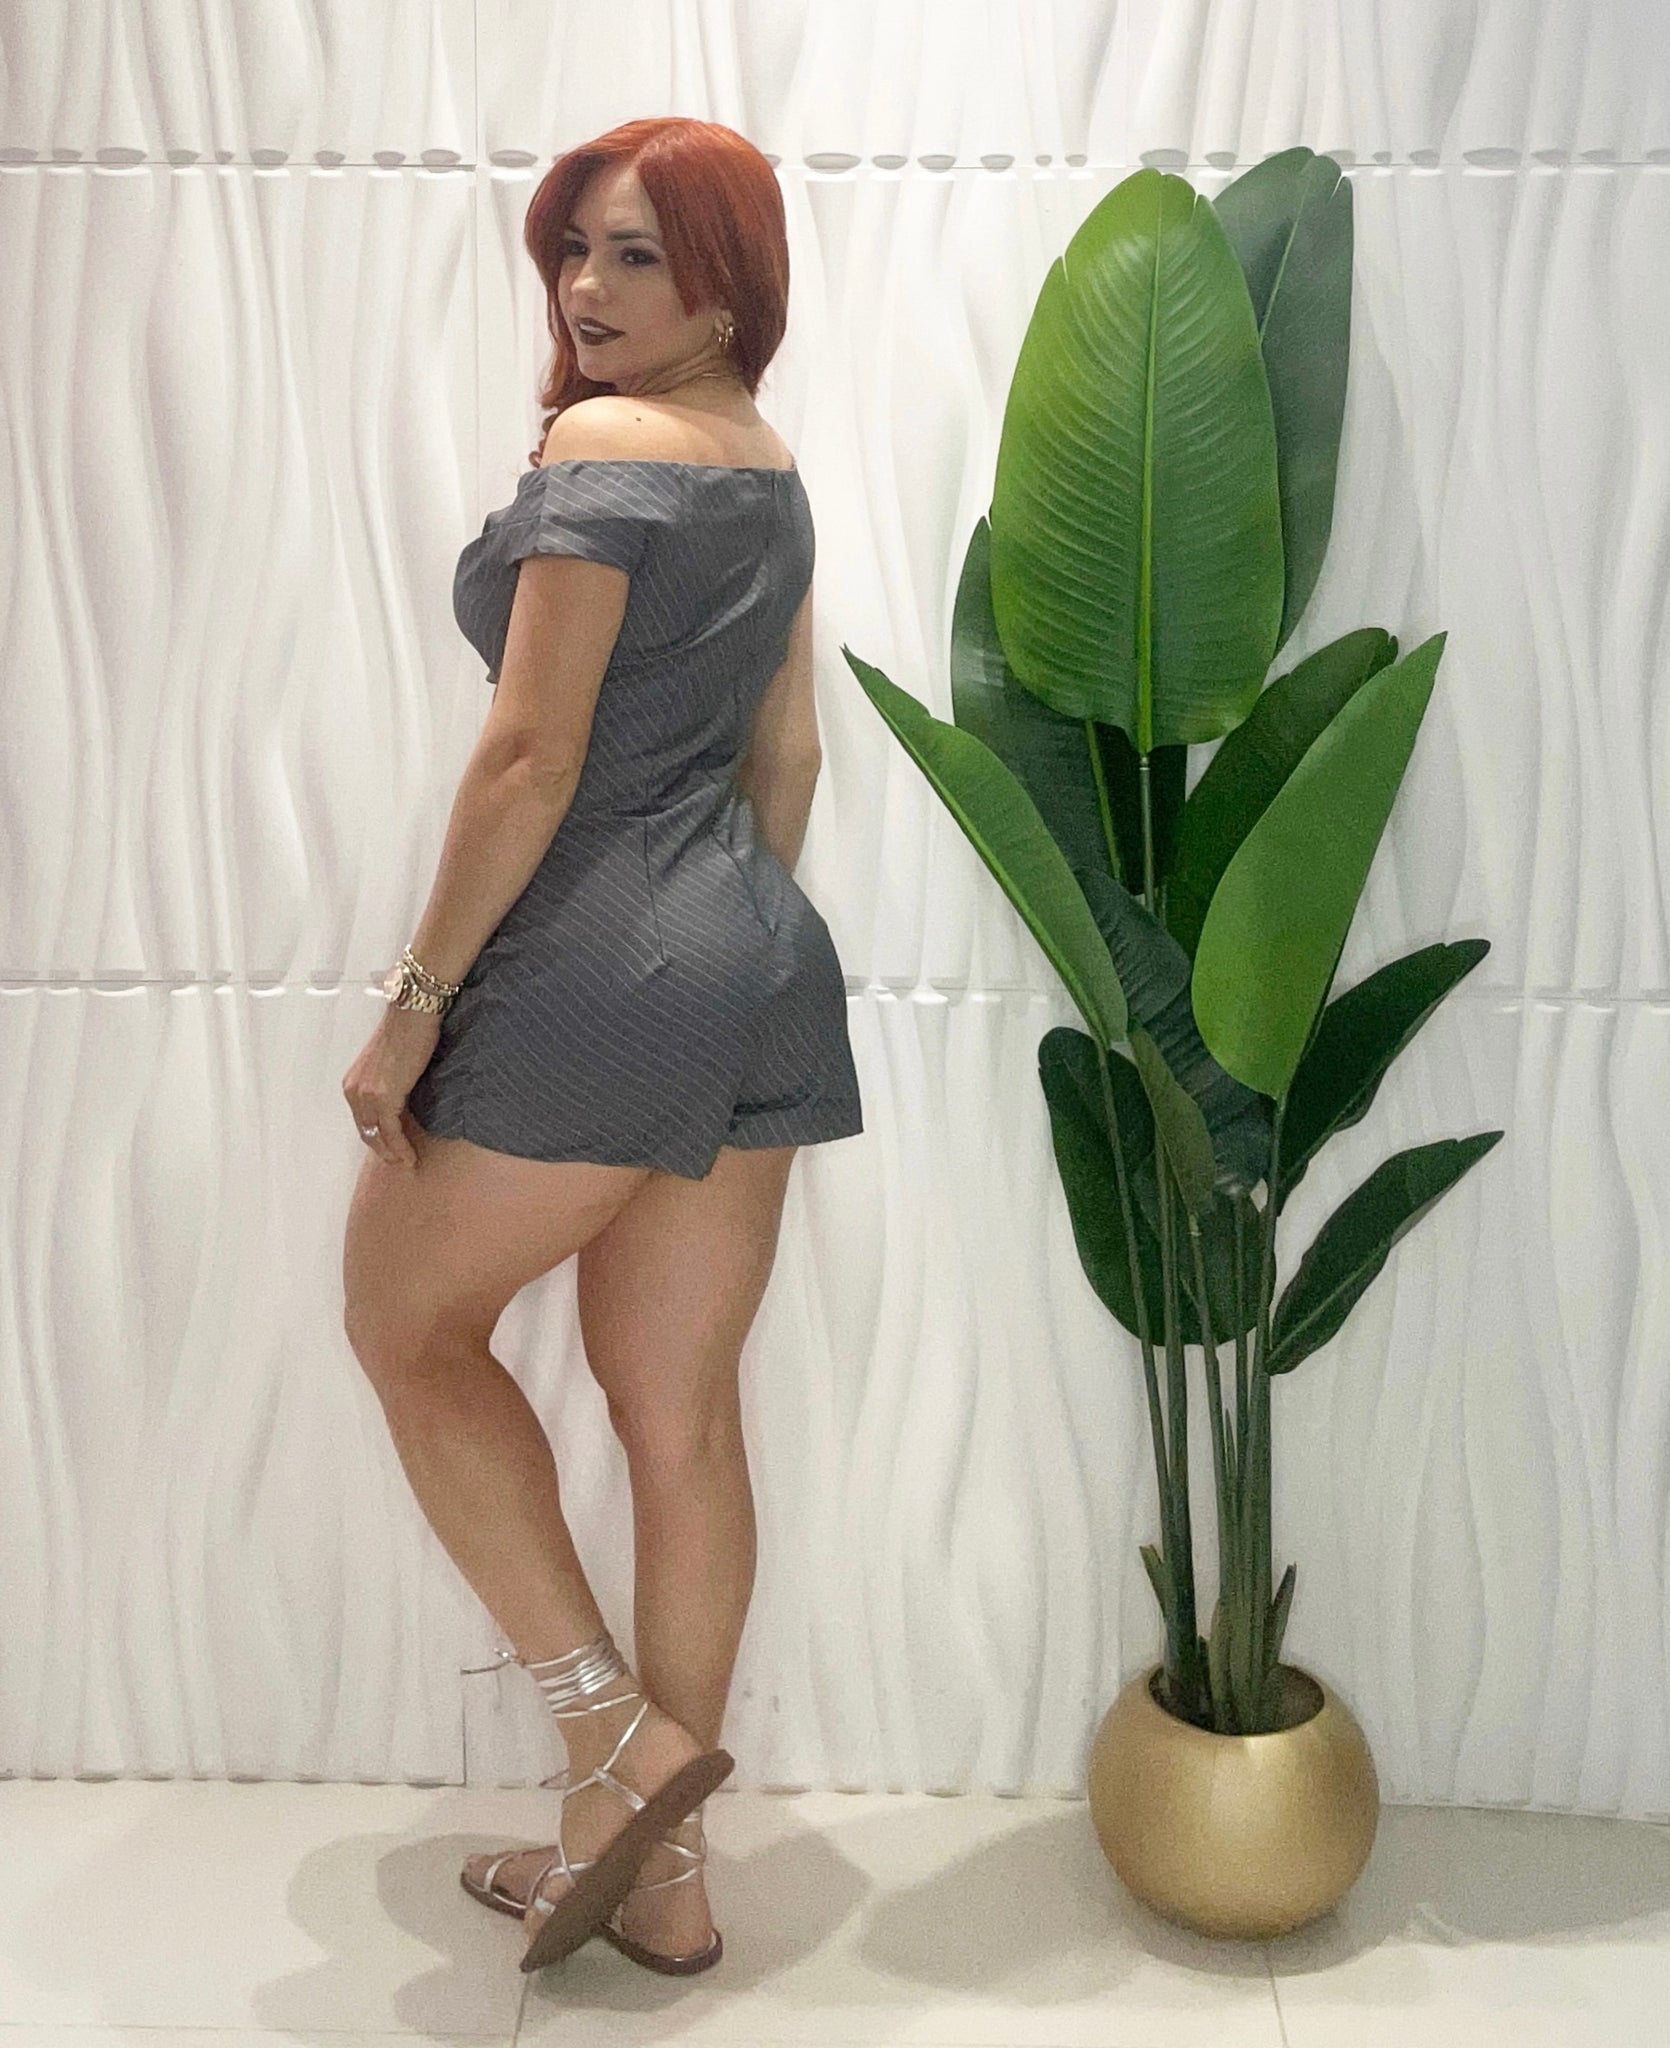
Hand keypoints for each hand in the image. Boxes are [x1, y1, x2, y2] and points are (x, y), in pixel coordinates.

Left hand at [342, 1006, 442, 1168]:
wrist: (412, 1013)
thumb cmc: (407, 1028)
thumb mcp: (390, 1061)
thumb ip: (389, 1082)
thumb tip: (401, 1098)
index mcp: (354, 1081)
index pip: (362, 1119)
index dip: (377, 1137)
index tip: (390, 1148)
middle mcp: (354, 1090)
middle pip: (366, 1131)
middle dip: (383, 1150)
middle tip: (398, 1162)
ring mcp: (367, 1095)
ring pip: (377, 1136)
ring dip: (393, 1154)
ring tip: (407, 1163)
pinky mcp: (384, 1098)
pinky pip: (391, 1132)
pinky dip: (401, 1148)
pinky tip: (410, 1156)